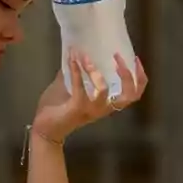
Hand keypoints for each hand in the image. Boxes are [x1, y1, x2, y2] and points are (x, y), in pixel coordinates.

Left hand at [32, 49, 147, 141]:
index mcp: (106, 104)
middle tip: (117, 57)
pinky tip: (72, 60)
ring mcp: (91, 110)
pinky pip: (80, 88)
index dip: (139, 78)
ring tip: (87, 57)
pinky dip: (76, 71)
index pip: (134, 94)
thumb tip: (75, 52)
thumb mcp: (68, 87)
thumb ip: (74, 73)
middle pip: (129, 95)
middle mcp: (103, 109)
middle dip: (127, 75)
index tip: (136, 59)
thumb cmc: (57, 110)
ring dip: (95, 71)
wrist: (43, 129)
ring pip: (104, 90)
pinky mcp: (77, 109)